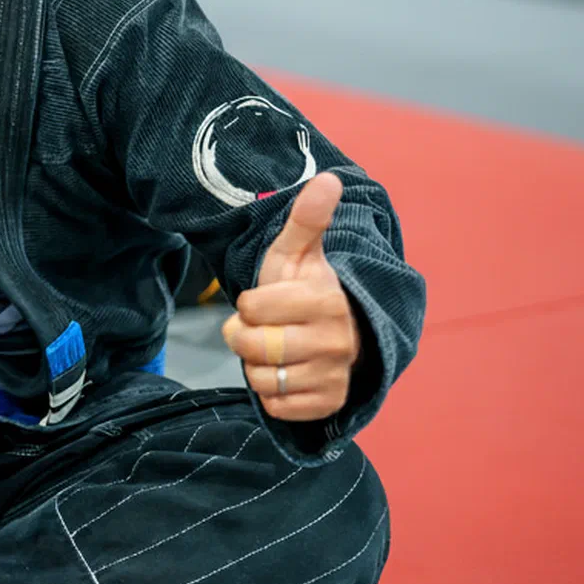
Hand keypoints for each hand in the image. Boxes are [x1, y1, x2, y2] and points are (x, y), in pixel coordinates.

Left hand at [222, 172, 361, 422]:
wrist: (339, 333)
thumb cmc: (304, 290)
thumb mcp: (297, 254)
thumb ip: (306, 219)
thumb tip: (327, 177)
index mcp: (325, 301)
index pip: (250, 308)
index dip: (248, 305)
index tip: (266, 301)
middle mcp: (336, 342)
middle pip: (252, 346)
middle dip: (245, 336)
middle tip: (265, 328)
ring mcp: (335, 375)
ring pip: (260, 378)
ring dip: (257, 365)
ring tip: (277, 349)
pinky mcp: (329, 403)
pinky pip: (275, 406)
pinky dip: (271, 393)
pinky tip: (287, 373)